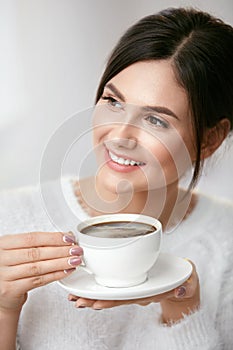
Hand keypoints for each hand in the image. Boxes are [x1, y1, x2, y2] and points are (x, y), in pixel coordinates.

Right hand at [0, 231, 82, 311]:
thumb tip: (65, 236)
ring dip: (60, 263)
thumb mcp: (19, 250)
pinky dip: (54, 276)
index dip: (52, 238)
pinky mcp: (11, 290)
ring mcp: (5, 275)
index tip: (68, 238)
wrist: (1, 290)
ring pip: (38, 267)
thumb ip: (39, 243)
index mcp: (5, 243)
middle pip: (36, 252)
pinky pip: (37, 281)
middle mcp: (2, 258)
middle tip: (76, 250)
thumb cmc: (13, 267)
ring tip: (74, 261)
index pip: (32, 238)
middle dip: (60, 250)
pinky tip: (65, 271)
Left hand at [68, 260, 199, 323]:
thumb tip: (181, 289)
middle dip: (95, 300)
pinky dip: (100, 286)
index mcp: (151, 292)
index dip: (111, 301)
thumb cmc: (184, 279)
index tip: (96, 303)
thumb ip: (187, 285)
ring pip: (111, 293)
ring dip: (93, 295)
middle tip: (77, 300)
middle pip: (114, 298)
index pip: (129, 298)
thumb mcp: (190, 281)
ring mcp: (135, 288)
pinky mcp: (132, 281)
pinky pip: (115, 285)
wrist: (182, 282)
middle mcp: (139, 292)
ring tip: (75, 296)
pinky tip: (87, 286)